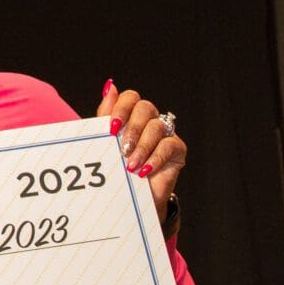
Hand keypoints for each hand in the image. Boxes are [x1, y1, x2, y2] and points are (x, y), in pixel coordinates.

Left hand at [98, 81, 185, 229]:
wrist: (131, 198)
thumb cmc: (117, 168)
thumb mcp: (106, 143)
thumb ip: (106, 116)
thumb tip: (109, 86)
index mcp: (130, 114)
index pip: (130, 98)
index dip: (121, 108)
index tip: (111, 128)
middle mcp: (149, 120)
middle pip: (145, 108)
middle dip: (132, 129)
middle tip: (122, 149)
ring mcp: (165, 133)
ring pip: (156, 127)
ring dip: (142, 147)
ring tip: (131, 165)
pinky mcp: (177, 149)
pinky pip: (169, 145)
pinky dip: (155, 158)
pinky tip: (145, 171)